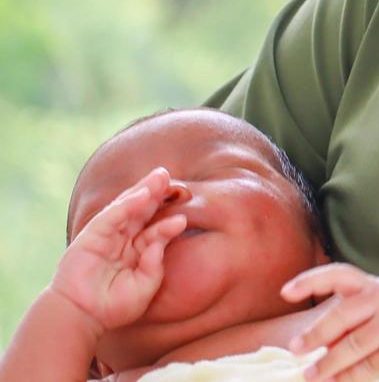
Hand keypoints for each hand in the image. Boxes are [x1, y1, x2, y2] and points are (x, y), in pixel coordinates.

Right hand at [51, 167, 187, 335]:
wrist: (82, 317)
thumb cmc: (112, 308)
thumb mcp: (143, 288)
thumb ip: (155, 266)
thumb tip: (162, 243)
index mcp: (136, 253)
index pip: (154, 232)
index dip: (168, 224)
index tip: (182, 219)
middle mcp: (123, 241)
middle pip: (142, 212)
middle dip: (156, 193)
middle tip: (169, 176)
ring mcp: (107, 237)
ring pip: (127, 208)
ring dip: (143, 190)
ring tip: (159, 176)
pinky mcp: (91, 237)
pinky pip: (111, 216)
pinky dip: (125, 205)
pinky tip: (141, 194)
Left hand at [283, 264, 378, 381]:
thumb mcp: (375, 309)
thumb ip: (347, 321)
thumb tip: (312, 348)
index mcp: (372, 285)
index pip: (339, 275)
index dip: (311, 281)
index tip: (285, 292)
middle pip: (343, 315)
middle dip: (315, 334)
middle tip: (296, 349)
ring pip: (354, 345)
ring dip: (329, 364)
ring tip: (311, 375)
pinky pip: (371, 366)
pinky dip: (350, 377)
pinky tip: (338, 381)